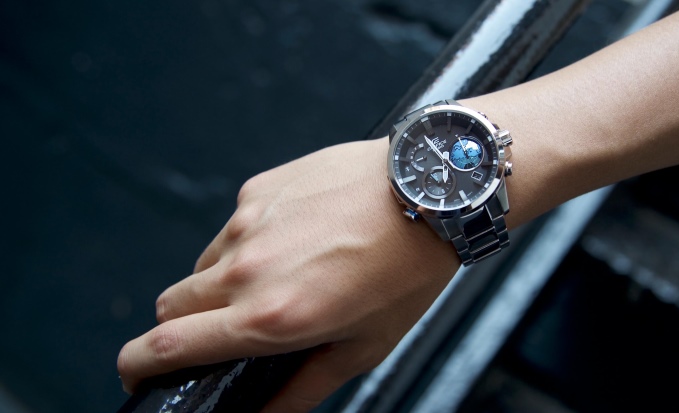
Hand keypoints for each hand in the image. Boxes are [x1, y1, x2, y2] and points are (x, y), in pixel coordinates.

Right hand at [117, 137, 459, 411]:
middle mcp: (248, 267)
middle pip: (171, 304)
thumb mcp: (363, 346)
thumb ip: (303, 388)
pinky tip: (297, 238)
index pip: (169, 344)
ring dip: (222, 282)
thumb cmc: (405, 271)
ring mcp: (248, 221)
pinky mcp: (259, 188)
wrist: (427, 191)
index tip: (135, 371)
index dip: (137, 364)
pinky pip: (234, 227)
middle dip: (182, 326)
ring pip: (204, 265)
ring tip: (282, 277)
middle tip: (223, 328)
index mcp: (271, 316)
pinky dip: (250, 243)